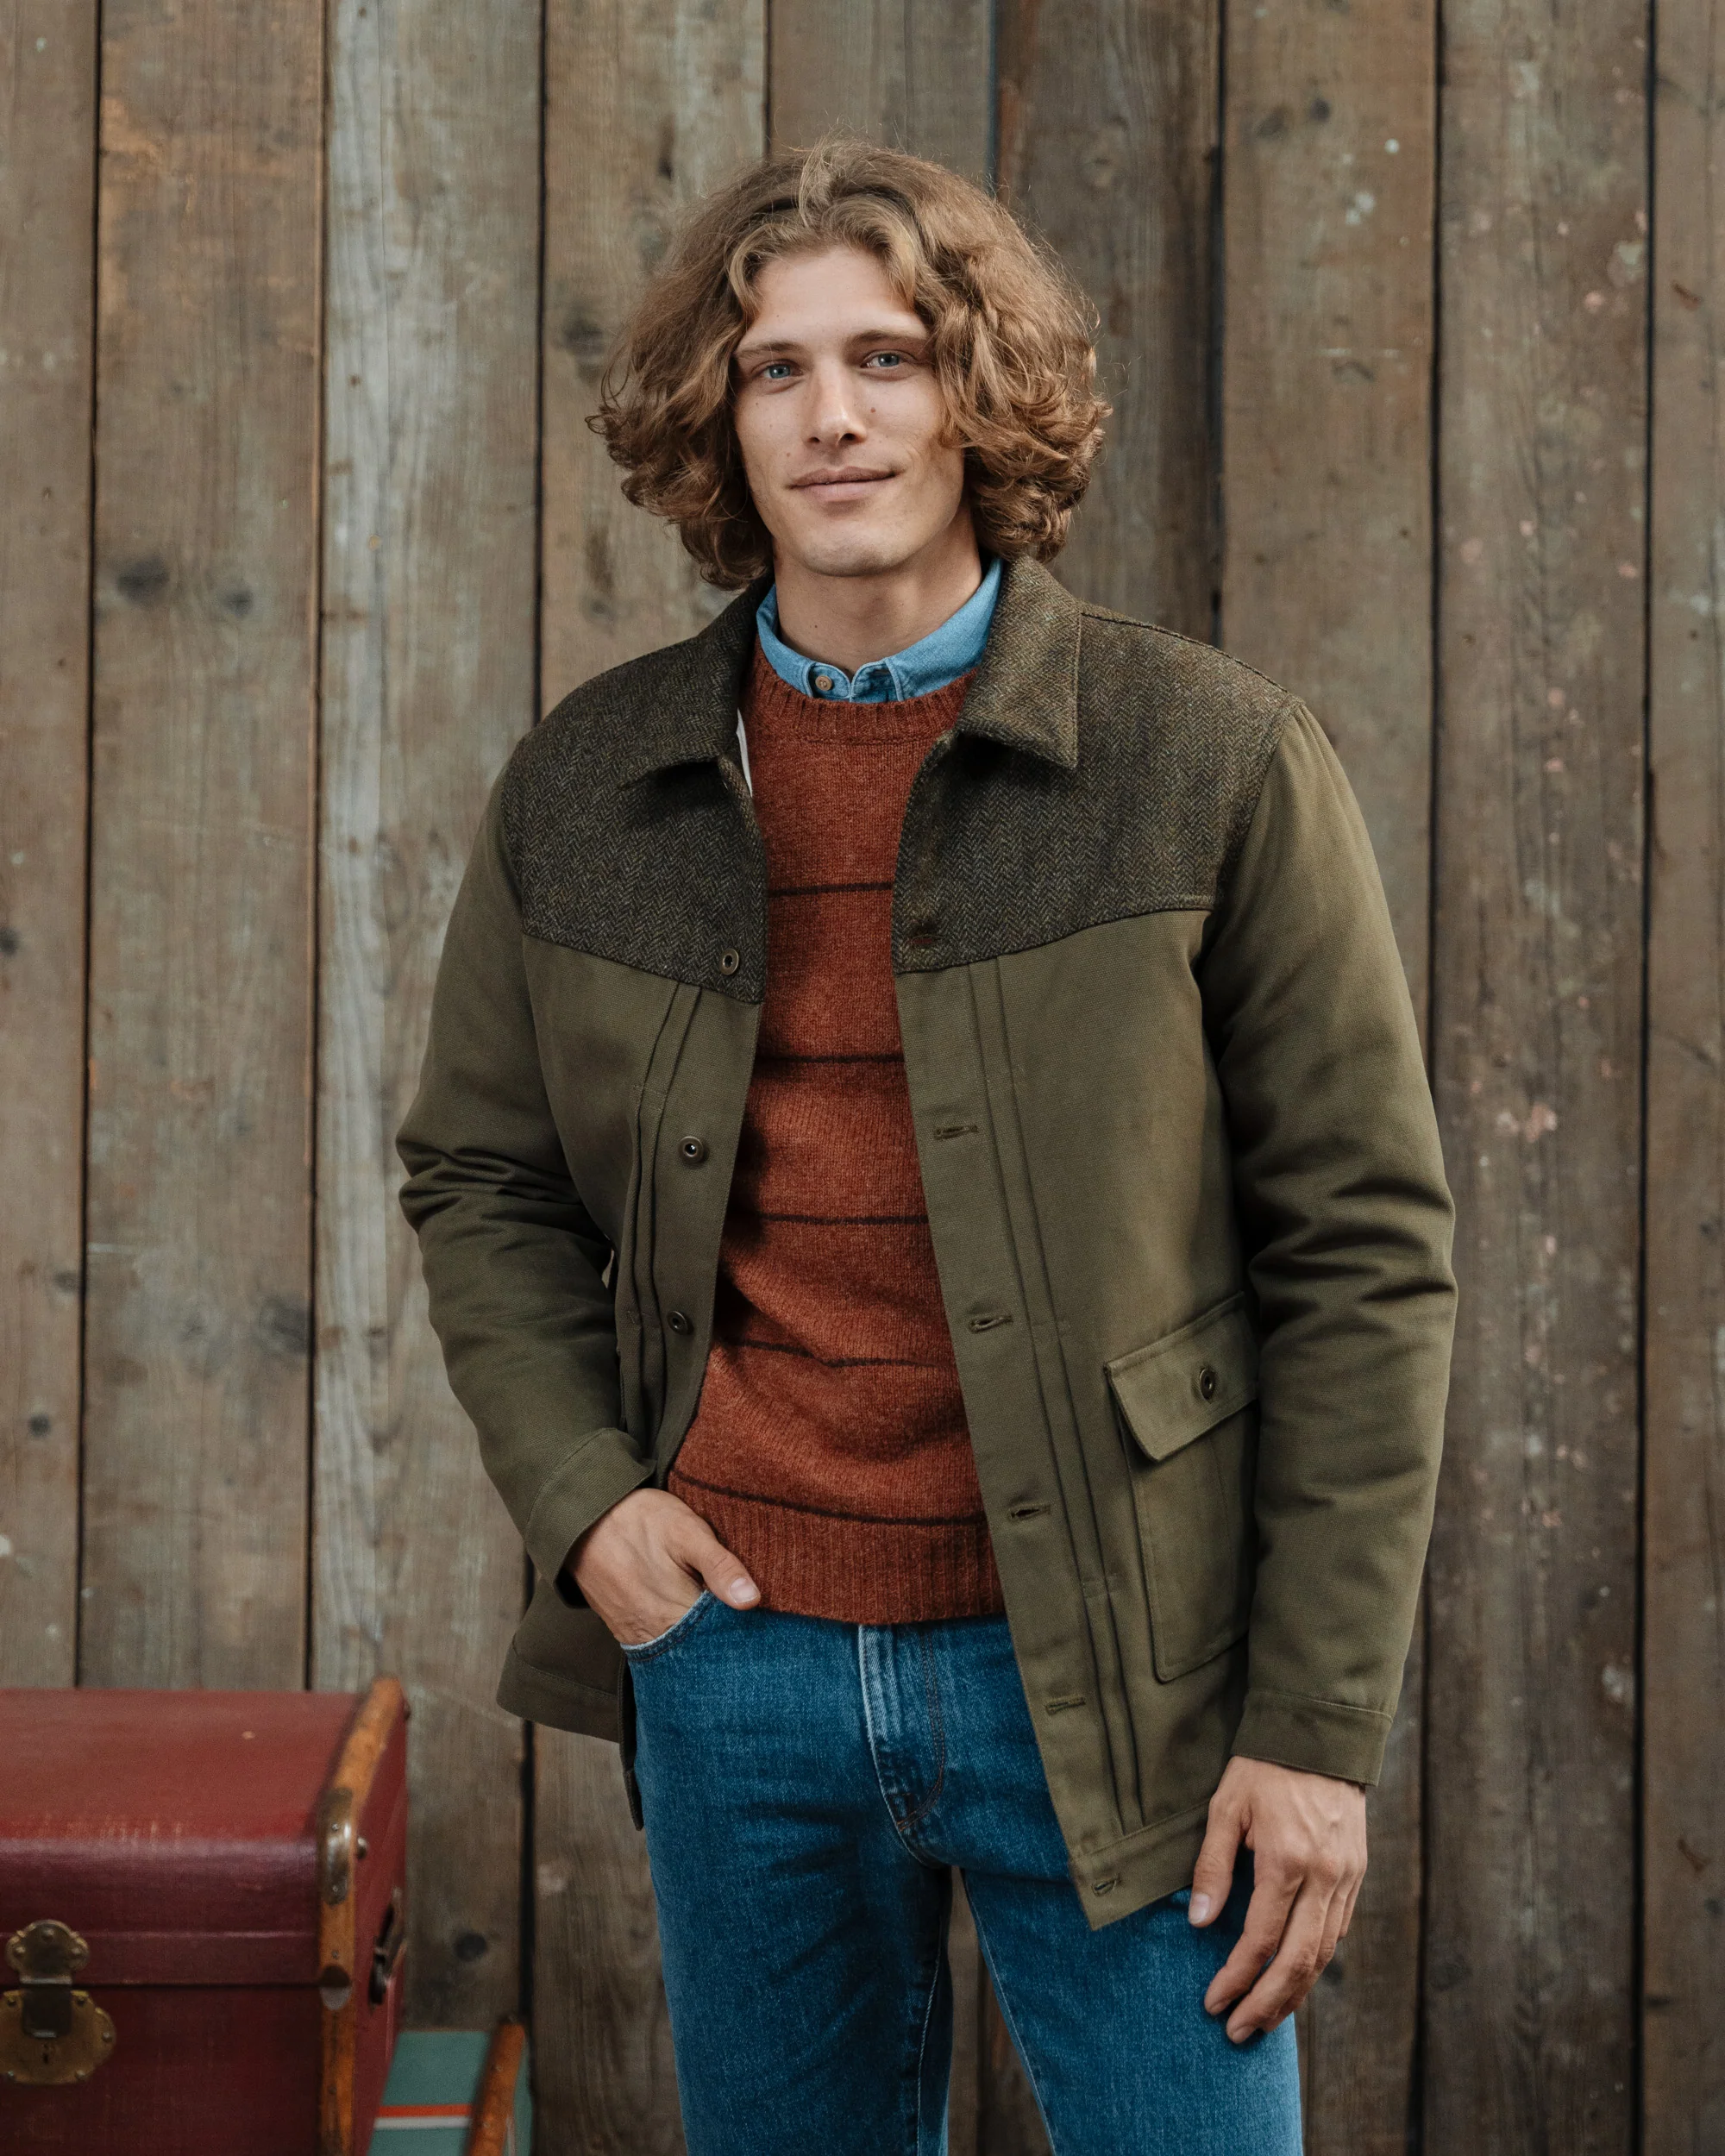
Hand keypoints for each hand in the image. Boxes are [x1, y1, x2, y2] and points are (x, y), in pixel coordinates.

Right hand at [565, 1488, 759, 1646]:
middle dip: (727, 1639)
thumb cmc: (640, 1519)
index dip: (746, 1632)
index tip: (763, 1621)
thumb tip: (752, 1601)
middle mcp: (655, 1633)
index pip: (724, 1640)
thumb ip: (719, 1565)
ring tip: (722, 1619)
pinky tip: (694, 1621)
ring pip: (682, 1652)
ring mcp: (637, 1636)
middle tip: (749, 1621)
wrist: (585, 1518)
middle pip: (703, 1651)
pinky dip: (680, 1638)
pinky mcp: (625, 1632)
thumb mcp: (686, 1530)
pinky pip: (661, 1647)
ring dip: (704, 1640)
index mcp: (675, 1612)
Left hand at [1188, 1755, 1365, 2041]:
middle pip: (1298, 1962)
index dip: (1235, 1978)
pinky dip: (1315, 1964)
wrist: (1320, 1735)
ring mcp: (1346, 1878)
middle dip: (1266, 2004)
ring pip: (1323, 1955)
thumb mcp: (1226, 1807)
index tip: (1212, 2002)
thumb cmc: (1263, 1767)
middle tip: (1237, 2032)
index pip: (1260, 1940)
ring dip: (1294, 1994)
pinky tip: (1293, 1979)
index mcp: (1287, 1861)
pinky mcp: (1357, 1875)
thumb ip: (1213, 1866)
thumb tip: (1200, 1922)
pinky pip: (1336, 1933)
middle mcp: (1324, 1877)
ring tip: (1263, 2018)